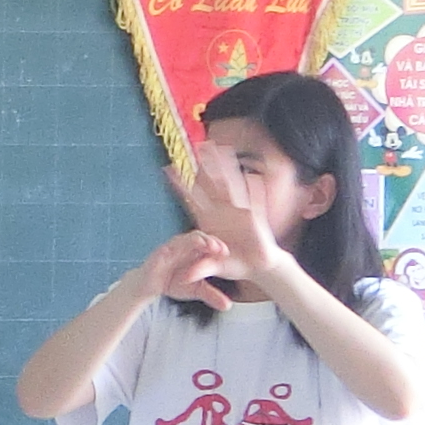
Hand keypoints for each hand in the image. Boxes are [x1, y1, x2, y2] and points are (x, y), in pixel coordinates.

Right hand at [133, 224, 239, 311]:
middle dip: (213, 241)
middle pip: (202, 237)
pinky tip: (189, 250)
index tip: (227, 254)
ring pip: (190, 237)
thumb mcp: (196, 291)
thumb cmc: (172, 283)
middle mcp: (186, 246)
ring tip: (211, 247)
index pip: (210, 243)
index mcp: (196, 252)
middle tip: (223, 250)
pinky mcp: (163, 251)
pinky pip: (173, 244)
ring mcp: (174, 246)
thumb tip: (228, 306)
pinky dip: (182, 245)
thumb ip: (212, 296)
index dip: (219, 246)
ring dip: (201, 240)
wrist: (148, 287)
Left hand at [170, 148, 289, 282]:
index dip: (181, 185)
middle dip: (207, 167)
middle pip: (212, 185)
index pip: (193, 198)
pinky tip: (253, 177)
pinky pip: (255, 203)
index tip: (167, 170)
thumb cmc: (233, 264)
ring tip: (225, 151)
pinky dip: (254, 191)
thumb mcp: (213, 267)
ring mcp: (239, 213)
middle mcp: (223, 212)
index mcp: (210, 220)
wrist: (257, 267)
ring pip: (232, 187)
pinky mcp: (255, 219)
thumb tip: (185, 277)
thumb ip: (200, 269)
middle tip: (199, 147)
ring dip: (229, 170)